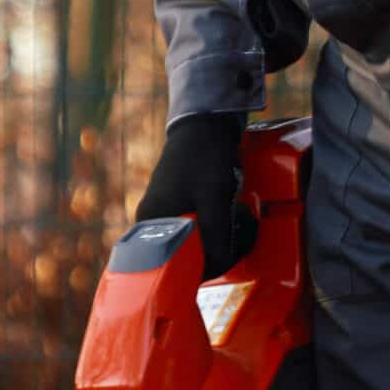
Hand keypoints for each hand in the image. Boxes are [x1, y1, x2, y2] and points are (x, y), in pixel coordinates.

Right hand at [135, 111, 249, 277]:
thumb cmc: (204, 157)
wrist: (206, 122)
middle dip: (216, 250)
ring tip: (237, 218)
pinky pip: (198, 226)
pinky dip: (216, 225)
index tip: (228, 255)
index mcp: (150, 225)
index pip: (174, 265)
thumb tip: (219, 265)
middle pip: (186, 254)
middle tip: (238, 232)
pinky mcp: (178, 203)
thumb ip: (215, 237)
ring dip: (219, 236)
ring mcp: (165, 212)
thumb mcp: (213, 200)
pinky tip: (230, 212)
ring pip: (195, 241)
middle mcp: (152, 222)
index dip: (204, 266)